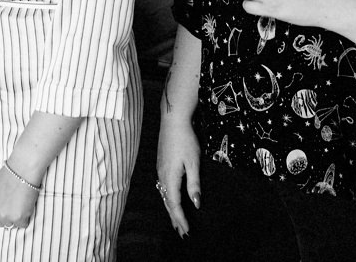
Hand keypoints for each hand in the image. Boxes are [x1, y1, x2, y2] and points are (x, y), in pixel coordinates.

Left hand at [0, 164, 38, 228]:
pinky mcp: (17, 218)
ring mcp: (4, 216)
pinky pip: (23, 224)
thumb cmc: (7, 177)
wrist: (21, 170)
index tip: (2, 208)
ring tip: (18, 201)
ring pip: (11, 224)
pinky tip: (25, 204)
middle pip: (0, 223)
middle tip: (12, 202)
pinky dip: (26, 217)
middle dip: (6, 216)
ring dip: (16, 217)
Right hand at [156, 115, 200, 237]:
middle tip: (182, 233)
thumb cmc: (185, 140)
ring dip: (171, 210)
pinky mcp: (161, 165)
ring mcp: (160, 170)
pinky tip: (172, 200)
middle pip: (167, 202)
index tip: (187, 231)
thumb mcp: (194, 162)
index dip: (181, 219)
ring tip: (177, 222)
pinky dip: (168, 199)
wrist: (172, 121)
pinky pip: (163, 188)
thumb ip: (194, 184)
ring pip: (164, 196)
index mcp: (170, 177)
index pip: (174, 204)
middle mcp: (162, 176)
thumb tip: (196, 203)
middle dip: (175, 218)